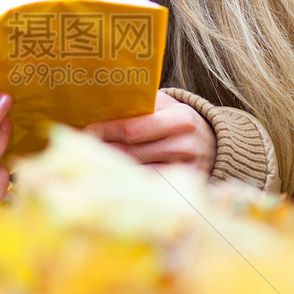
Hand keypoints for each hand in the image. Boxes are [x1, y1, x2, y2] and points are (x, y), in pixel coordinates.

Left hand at [83, 90, 216, 174]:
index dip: (106, 131)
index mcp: (180, 119)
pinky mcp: (182, 187)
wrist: (213, 144)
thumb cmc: (178, 121)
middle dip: (103, 151)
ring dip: (111, 168)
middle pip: (132, 152)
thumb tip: (102, 108)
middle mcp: (184, 145)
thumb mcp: (166, 106)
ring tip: (90, 162)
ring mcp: (184, 169)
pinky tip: (111, 177)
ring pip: (137, 171)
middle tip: (80, 149)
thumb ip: (141, 106)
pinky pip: (147, 185)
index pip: (133, 128)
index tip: (85, 130)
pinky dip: (128, 181)